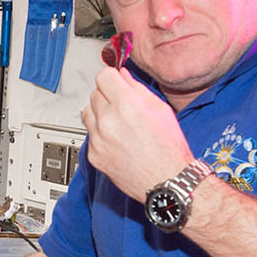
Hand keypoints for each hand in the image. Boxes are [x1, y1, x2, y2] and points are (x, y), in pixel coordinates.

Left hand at [81, 67, 193, 199]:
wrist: (167, 181)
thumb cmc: (169, 149)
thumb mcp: (161, 109)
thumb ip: (137, 88)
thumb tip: (123, 76)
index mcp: (127, 105)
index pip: (104, 76)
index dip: (111, 76)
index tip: (115, 80)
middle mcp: (109, 121)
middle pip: (94, 93)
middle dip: (107, 95)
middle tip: (121, 104)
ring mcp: (99, 139)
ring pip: (87, 112)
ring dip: (99, 112)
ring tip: (118, 121)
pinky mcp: (94, 154)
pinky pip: (90, 134)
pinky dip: (100, 133)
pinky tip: (116, 139)